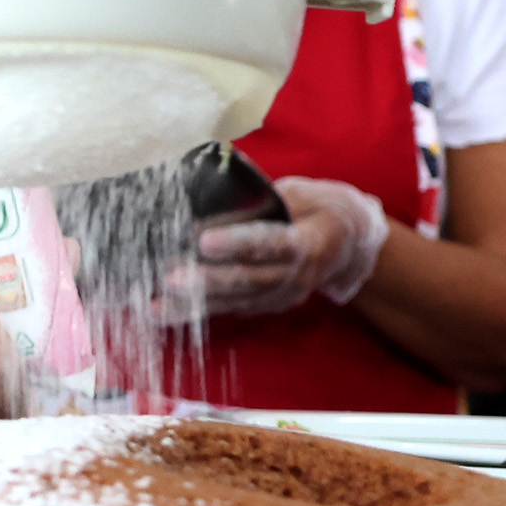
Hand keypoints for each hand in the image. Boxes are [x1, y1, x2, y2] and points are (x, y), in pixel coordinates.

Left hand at [171, 176, 389, 319]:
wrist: (350, 245)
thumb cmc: (321, 208)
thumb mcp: (304, 193)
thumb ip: (267, 198)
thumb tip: (218, 193)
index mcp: (309, 241)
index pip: (272, 243)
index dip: (239, 243)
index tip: (204, 241)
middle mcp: (296, 275)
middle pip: (249, 280)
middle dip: (207, 282)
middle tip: (170, 280)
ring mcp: (282, 295)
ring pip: (235, 301)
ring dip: (194, 306)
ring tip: (155, 306)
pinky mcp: (267, 304)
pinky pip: (230, 309)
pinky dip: (196, 312)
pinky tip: (163, 313)